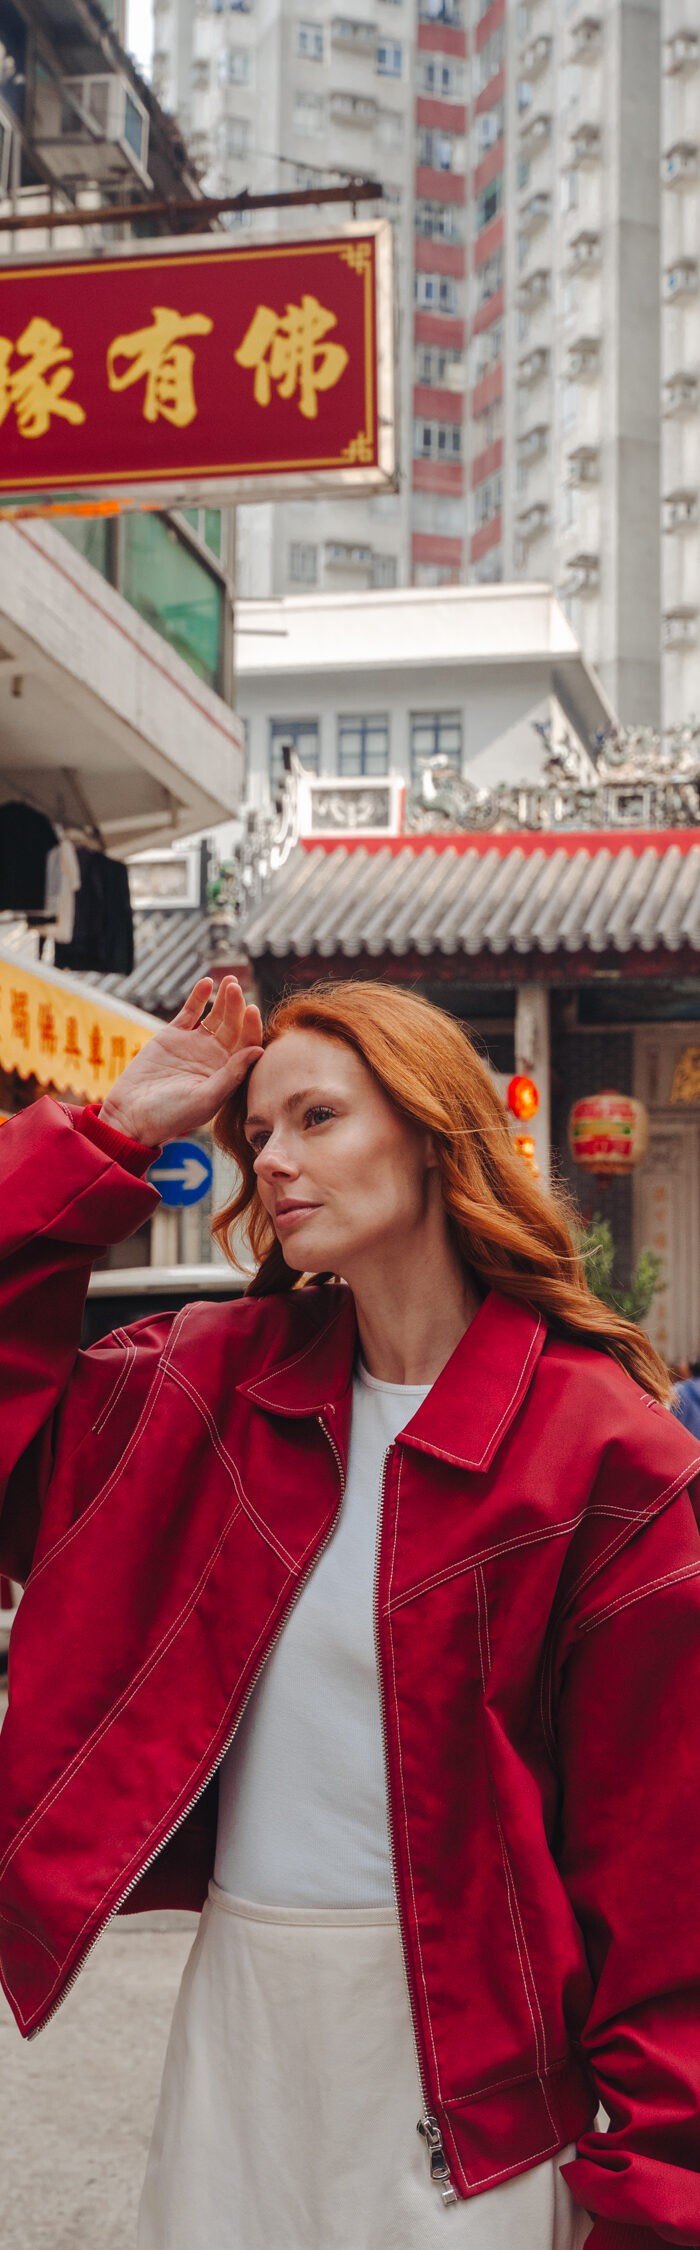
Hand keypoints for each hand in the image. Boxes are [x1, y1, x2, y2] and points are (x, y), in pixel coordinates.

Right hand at [98, 977, 262, 1147]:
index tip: (251, 1010)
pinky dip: (198, 997)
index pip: (247, 1045)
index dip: (251, 1027)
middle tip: (236, 989)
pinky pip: (190, 1012)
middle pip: (233, 1026)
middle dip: (237, 1007)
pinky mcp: (173, 1035)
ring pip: (215, 1016)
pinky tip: (206, 983)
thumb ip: (232, 1075)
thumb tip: (259, 1050)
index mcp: (228, 1074)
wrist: (132, 1115)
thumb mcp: (205, 1098)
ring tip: (229, 982)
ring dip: (224, 999)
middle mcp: (215, 1057)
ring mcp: (195, 1044)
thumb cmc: (171, 1115)